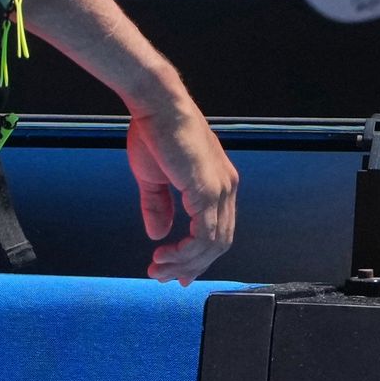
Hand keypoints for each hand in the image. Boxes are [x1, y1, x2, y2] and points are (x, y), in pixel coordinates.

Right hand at [126, 101, 237, 283]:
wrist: (155, 103)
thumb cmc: (153, 130)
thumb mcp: (153, 177)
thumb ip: (158, 206)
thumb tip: (157, 234)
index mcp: (218, 181)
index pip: (217, 229)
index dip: (198, 254)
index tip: (176, 271)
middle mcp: (226, 187)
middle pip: (218, 243)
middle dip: (190, 265)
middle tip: (163, 277)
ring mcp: (220, 190)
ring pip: (212, 245)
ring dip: (184, 263)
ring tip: (158, 269)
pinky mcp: (208, 191)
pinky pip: (204, 236)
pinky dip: (185, 253)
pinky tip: (164, 255)